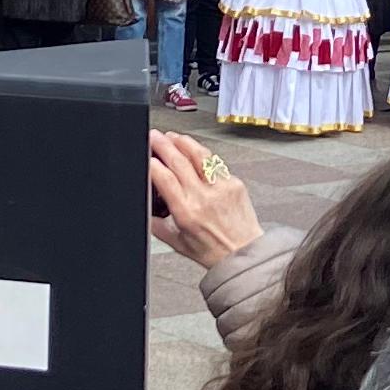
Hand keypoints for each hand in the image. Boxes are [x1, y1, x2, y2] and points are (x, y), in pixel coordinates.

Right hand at [144, 130, 260, 265]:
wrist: (245, 253)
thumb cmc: (214, 251)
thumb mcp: (177, 243)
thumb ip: (157, 226)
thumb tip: (144, 212)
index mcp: (187, 212)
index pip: (165, 179)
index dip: (153, 163)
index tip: (146, 156)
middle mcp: (204, 197)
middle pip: (179, 161)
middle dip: (163, 144)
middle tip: (154, 136)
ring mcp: (221, 188)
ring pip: (200, 155)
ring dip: (183, 142)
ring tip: (172, 136)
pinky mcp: (234, 183)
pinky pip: (215, 163)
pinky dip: (202, 153)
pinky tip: (194, 151)